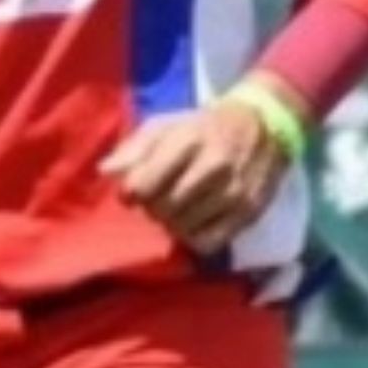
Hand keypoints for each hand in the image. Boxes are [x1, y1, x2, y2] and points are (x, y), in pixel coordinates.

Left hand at [100, 88, 296, 255]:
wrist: (262, 127)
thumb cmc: (201, 127)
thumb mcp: (164, 125)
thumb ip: (133, 148)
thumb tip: (105, 171)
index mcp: (186, 142)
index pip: (144, 185)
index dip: (131, 193)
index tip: (133, 191)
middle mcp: (212, 168)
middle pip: (162, 209)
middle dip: (151, 207)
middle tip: (156, 198)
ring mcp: (233, 193)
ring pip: (183, 228)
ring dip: (171, 223)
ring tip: (175, 207)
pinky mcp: (249, 213)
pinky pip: (208, 242)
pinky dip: (194, 237)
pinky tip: (193, 222)